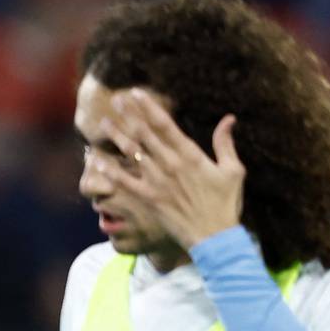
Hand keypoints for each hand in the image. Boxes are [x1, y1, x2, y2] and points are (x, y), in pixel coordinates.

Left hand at [95, 90, 243, 250]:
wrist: (214, 237)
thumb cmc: (226, 204)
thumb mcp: (233, 171)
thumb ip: (225, 143)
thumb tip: (229, 119)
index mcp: (191, 155)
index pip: (165, 125)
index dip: (148, 107)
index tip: (136, 94)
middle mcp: (170, 164)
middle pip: (145, 134)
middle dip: (130, 115)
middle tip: (116, 99)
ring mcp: (157, 182)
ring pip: (132, 154)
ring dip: (116, 137)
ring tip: (103, 122)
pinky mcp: (147, 199)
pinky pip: (123, 182)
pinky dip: (108, 170)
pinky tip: (95, 160)